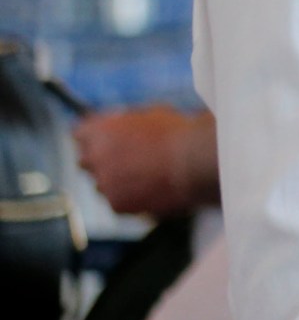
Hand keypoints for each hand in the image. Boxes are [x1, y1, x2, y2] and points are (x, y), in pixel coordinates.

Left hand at [73, 106, 220, 216]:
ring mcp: (103, 183)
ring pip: (102, 184)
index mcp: (97, 131)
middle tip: (127, 162)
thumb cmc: (179, 134)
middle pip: (86, 161)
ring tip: (148, 178)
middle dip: (101, 162)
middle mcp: (93, 157)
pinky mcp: (116, 205)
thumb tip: (122, 129)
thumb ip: (125, 124)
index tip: (108, 140)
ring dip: (117, 182)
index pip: (80, 134)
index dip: (95, 137)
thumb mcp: (148, 115)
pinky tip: (154, 190)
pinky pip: (119, 202)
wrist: (196, 162)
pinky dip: (133, 199)